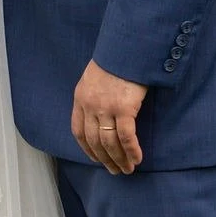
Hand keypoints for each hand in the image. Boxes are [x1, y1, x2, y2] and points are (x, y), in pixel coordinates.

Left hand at [71, 60, 147, 174]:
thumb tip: (101, 114)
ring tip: (127, 169)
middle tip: (115, 170)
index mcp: (80, 97)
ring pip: (109, 143)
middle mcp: (90, 105)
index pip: (79, 131)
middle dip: (105, 159)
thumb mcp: (95, 76)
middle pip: (94, 141)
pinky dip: (131, 151)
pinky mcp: (124, 108)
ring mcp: (106, 107)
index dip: (87, 149)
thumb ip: (94, 94)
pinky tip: (136, 159)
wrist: (127, 45)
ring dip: (119, 159)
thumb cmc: (115, 58)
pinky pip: (126, 137)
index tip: (95, 159)